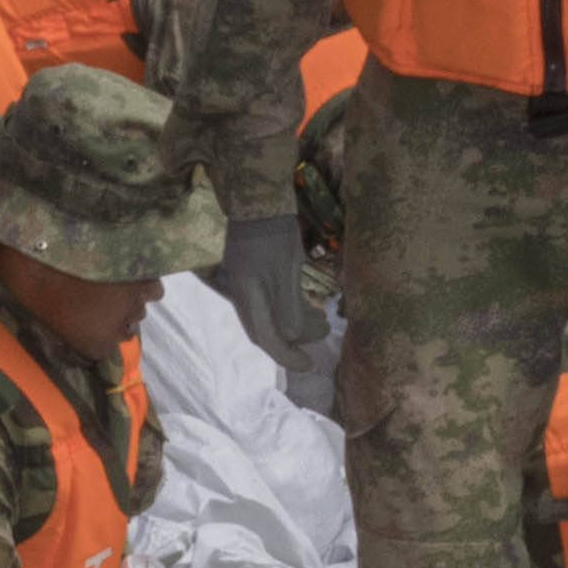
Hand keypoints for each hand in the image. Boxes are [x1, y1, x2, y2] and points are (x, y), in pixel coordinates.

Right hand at [215, 212, 328, 369]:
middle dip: (295, 340)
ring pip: (272, 317)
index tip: (310, 365)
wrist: (258, 202)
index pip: (267, 339)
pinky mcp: (256, 277)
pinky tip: (311, 306)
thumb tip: (293, 337)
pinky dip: (292, 309)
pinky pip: (273, 302)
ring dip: (297, 323)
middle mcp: (244, 298)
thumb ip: (288, 307)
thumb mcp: (286, 272)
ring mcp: (248, 287)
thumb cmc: (273, 236)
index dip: (287, 357)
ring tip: (323, 319)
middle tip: (323, 334)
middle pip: (268, 331)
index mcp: (247, 299)